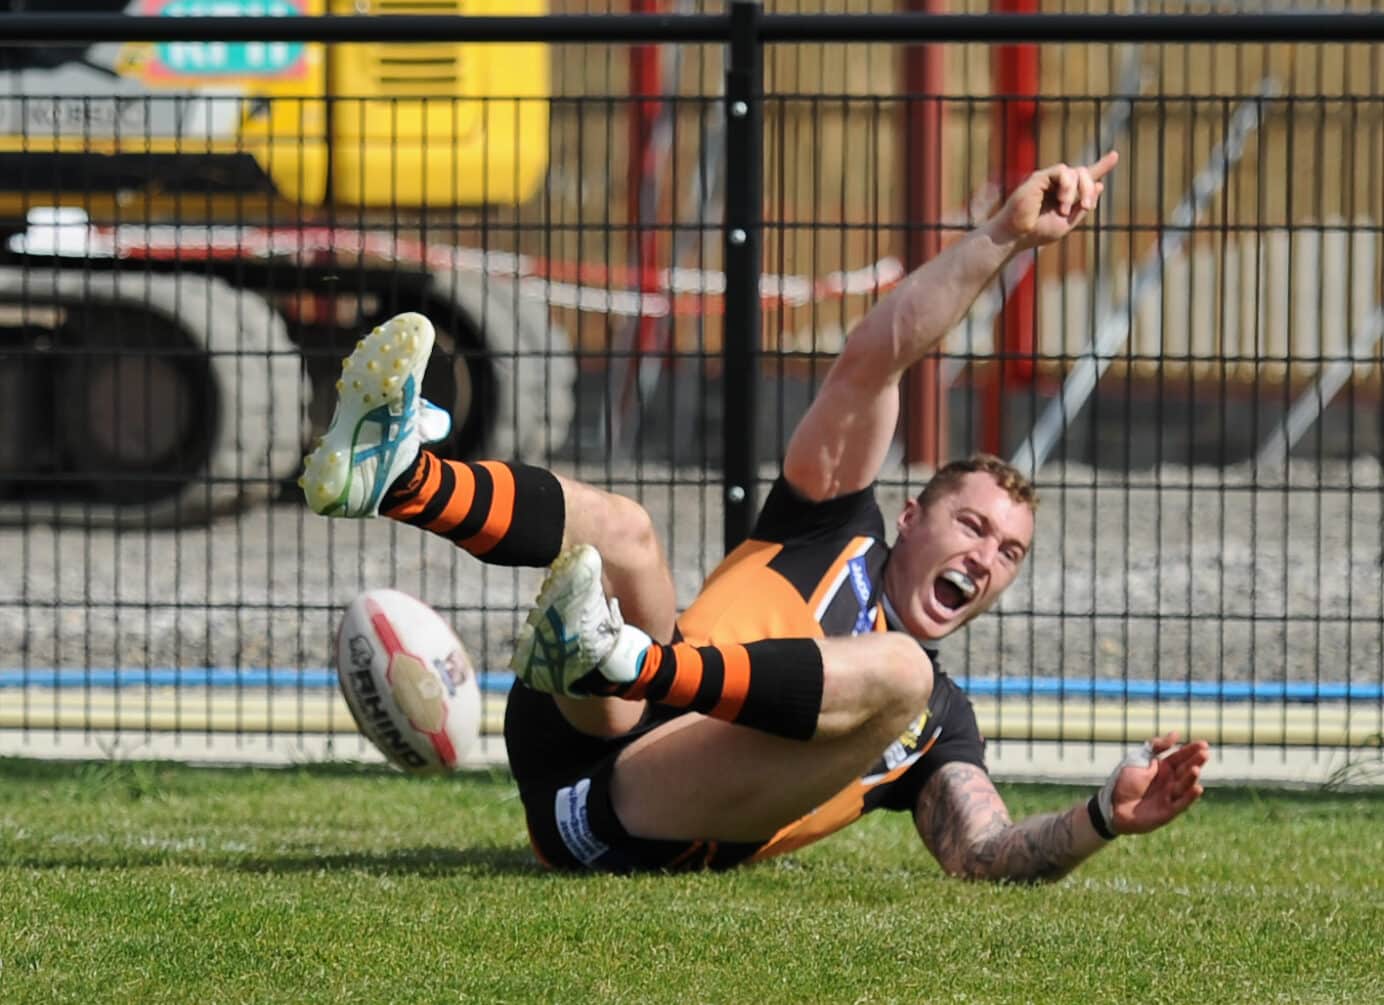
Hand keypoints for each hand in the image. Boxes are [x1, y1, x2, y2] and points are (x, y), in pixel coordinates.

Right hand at [988, 150, 1118, 251]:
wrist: (1015, 236)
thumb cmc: (1037, 233)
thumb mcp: (1067, 223)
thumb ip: (1082, 207)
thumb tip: (1099, 185)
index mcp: (1065, 195)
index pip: (1085, 177)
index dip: (1101, 166)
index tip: (1115, 155)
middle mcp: (1057, 184)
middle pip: (1084, 173)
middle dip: (1089, 188)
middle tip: (1086, 207)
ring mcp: (1048, 180)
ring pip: (1075, 172)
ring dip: (1078, 191)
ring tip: (1066, 210)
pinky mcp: (1039, 177)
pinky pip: (1062, 172)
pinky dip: (1067, 187)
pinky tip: (1061, 202)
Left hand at [1106, 731, 1209, 835]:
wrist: (1111, 805)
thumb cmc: (1124, 781)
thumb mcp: (1139, 759)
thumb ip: (1156, 747)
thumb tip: (1176, 733)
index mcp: (1163, 768)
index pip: (1180, 757)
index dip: (1191, 750)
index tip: (1204, 744)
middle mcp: (1170, 782)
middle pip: (1185, 770)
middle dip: (1195, 762)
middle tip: (1204, 753)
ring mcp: (1170, 797)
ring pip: (1184, 786)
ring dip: (1191, 778)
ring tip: (1196, 769)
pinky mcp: (1168, 812)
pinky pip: (1181, 804)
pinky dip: (1189, 797)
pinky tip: (1197, 788)